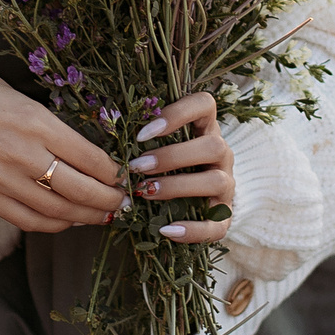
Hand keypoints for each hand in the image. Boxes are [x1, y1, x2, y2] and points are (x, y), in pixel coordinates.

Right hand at [0, 62, 128, 232]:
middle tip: (123, 202)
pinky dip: (55, 224)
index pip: (91, 158)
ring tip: (103, 215)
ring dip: (87, 217)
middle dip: (109, 201)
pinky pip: (29, 220)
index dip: (114, 174)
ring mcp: (2, 180)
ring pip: (58, 211)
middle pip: (81, 190)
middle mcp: (22, 154)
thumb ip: (51, 126)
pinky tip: (68, 219)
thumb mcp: (20, 98)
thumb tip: (89, 153)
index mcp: (36, 122)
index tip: (124, 177)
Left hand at [127, 91, 234, 244]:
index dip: (177, 114)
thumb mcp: (162, 144)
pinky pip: (216, 225)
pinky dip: (192, 230)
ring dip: (178, 186)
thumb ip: (146, 139)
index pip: (205, 105)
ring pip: (216, 181)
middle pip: (213, 146)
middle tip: (137, 167)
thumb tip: (107, 140)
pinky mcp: (225, 216)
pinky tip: (166, 230)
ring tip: (146, 192)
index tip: (143, 133)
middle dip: (172, 156)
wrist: (201, 197)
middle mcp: (222, 154)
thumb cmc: (171, 163)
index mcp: (206, 128)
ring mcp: (227, 184)